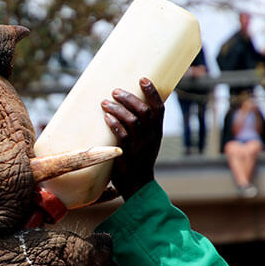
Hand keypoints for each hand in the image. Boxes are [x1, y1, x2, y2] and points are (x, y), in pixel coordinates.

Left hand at [101, 78, 163, 199]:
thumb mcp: (145, 143)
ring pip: (132, 121)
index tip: (143, 79)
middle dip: (129, 98)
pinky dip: (114, 124)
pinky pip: (122, 136)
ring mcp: (140, 146)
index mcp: (156, 133)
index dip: (152, 92)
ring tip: (105, 102)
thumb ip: (140, 127)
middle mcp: (150, 138)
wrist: (137, 186)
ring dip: (118, 109)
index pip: (159, 109)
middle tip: (115, 91)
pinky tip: (106, 117)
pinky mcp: (127, 155)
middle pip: (144, 111)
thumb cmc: (138, 161)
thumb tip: (127, 106)